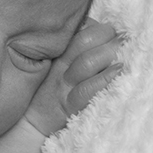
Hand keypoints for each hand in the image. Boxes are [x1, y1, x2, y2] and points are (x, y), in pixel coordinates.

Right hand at [24, 20, 122, 137]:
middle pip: (84, 41)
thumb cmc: (48, 92)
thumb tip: (105, 35)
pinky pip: (87, 90)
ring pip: (87, 62)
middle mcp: (60, 67)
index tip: (113, 32)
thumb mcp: (55, 65)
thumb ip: (75, 50)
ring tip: (123, 54)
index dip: (99, 28)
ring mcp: (64, 87)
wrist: (30, 124)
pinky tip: (117, 72)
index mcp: (58, 54)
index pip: (79, 30)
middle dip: (107, 36)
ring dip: (108, 55)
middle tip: (122, 40)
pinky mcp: (69, 107)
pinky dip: (104, 79)